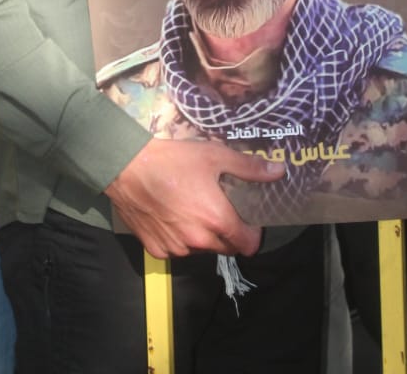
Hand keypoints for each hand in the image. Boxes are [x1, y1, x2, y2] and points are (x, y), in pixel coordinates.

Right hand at [104, 136, 284, 258]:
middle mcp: (199, 242)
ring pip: (200, 250)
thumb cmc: (173, 160)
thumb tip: (279, 171)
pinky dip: (178, 237)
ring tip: (192, 208)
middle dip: (227, 233)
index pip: (248, 244)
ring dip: (202, 236)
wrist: (127, 168)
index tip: (245, 218)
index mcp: (218, 221)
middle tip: (218, 208)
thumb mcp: (214, 156)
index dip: (251, 232)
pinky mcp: (157, 250)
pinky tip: (171, 215)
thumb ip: (248, 168)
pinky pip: (177, 249)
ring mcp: (176, 249)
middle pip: (226, 248)